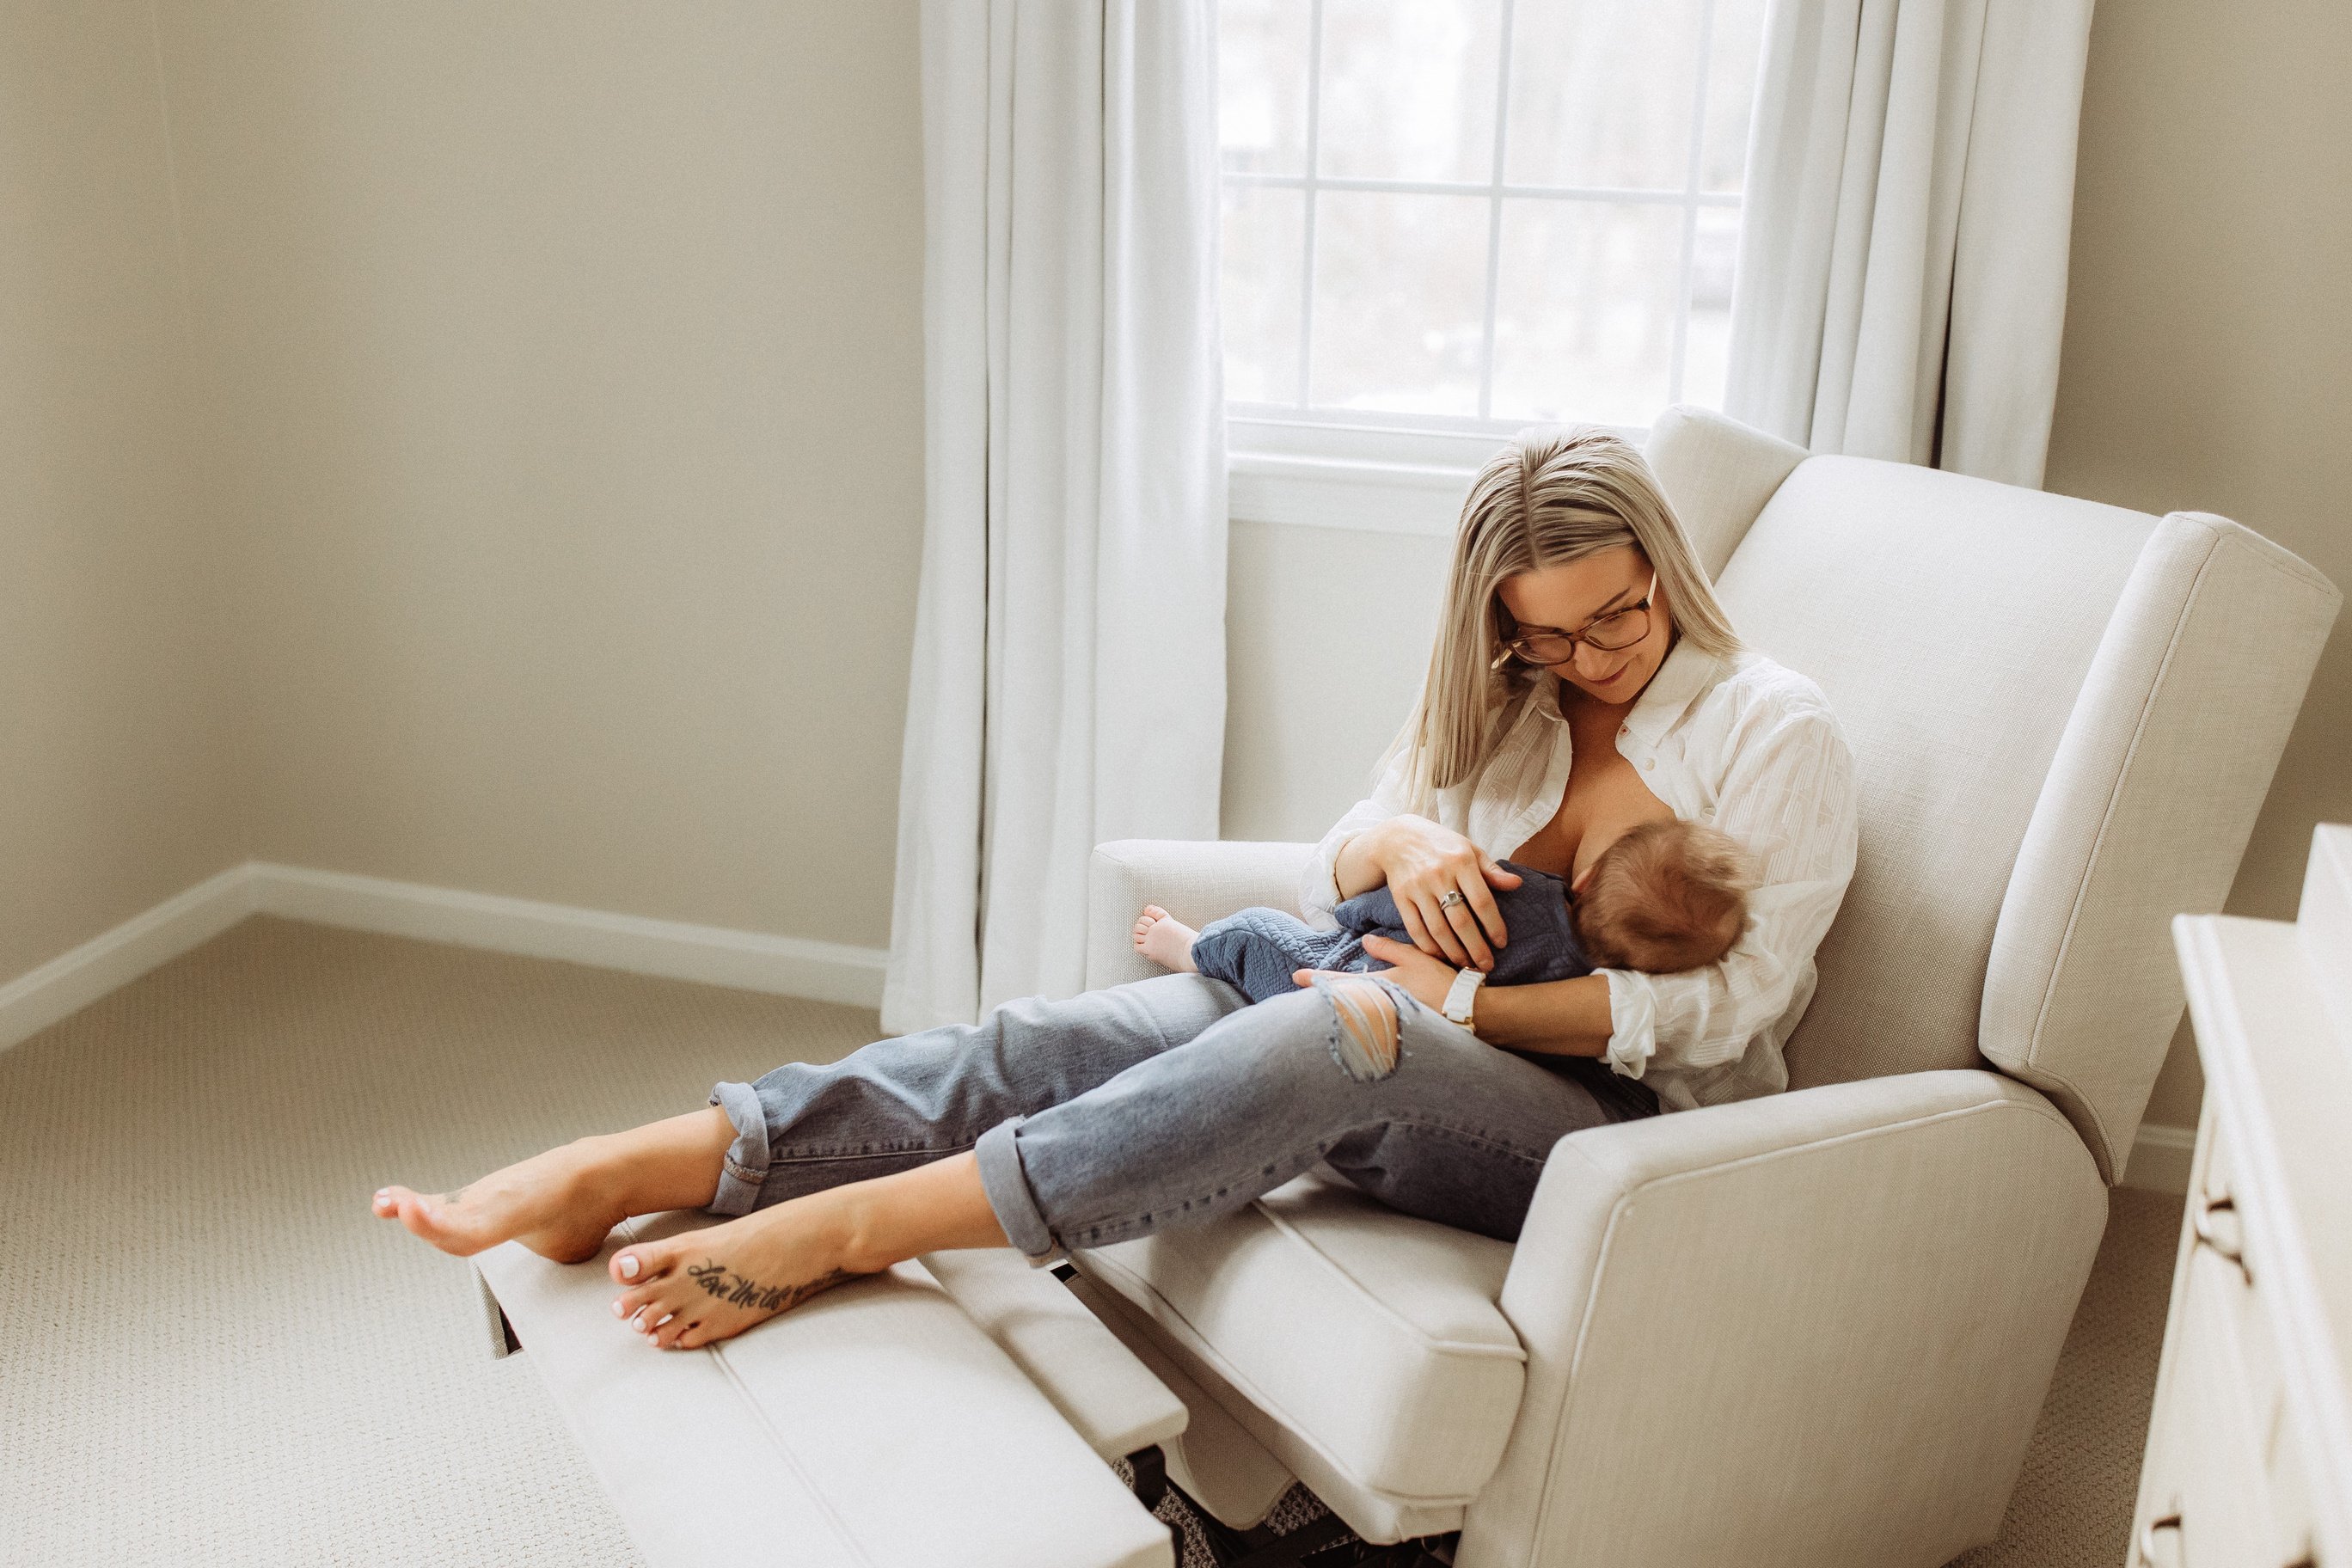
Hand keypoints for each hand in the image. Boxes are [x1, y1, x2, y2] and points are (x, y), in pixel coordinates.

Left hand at [1294, 935, 1455, 1012]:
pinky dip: (1359, 1016)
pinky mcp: (1396, 1029)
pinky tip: (1356, 1014)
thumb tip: (1364, 942)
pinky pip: (1370, 1022)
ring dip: (1339, 1005)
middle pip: (1343, 1002)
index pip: (1341, 982)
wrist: (1466, 1011)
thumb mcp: (1416, 958)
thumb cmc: (1441, 983)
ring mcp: (1385, 1021)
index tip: (1296, 976)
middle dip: (1323, 996)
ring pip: (1355, 1012)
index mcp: (1378, 988)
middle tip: (1302, 989)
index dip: (1318, 978)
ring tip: (1322, 1001)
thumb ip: (1389, 949)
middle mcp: (1377, 1007)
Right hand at [1361, 816, 1522, 970]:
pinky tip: (1441, 956)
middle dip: (1476, 947)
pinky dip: (1429, 947)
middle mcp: (1439, 875)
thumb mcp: (1469, 849)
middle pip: (1460, 920)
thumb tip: (1517, 884)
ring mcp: (1418, 887)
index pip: (1482, 901)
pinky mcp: (1401, 898)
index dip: (1494, 926)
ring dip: (1454, 952)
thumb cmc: (1441, 845)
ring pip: (1438, 929)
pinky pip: (1415, 929)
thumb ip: (1492, 870)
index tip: (1501, 943)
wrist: (1397, 838)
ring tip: (1466, 965)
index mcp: (1461, 861)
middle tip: (1487, 965)